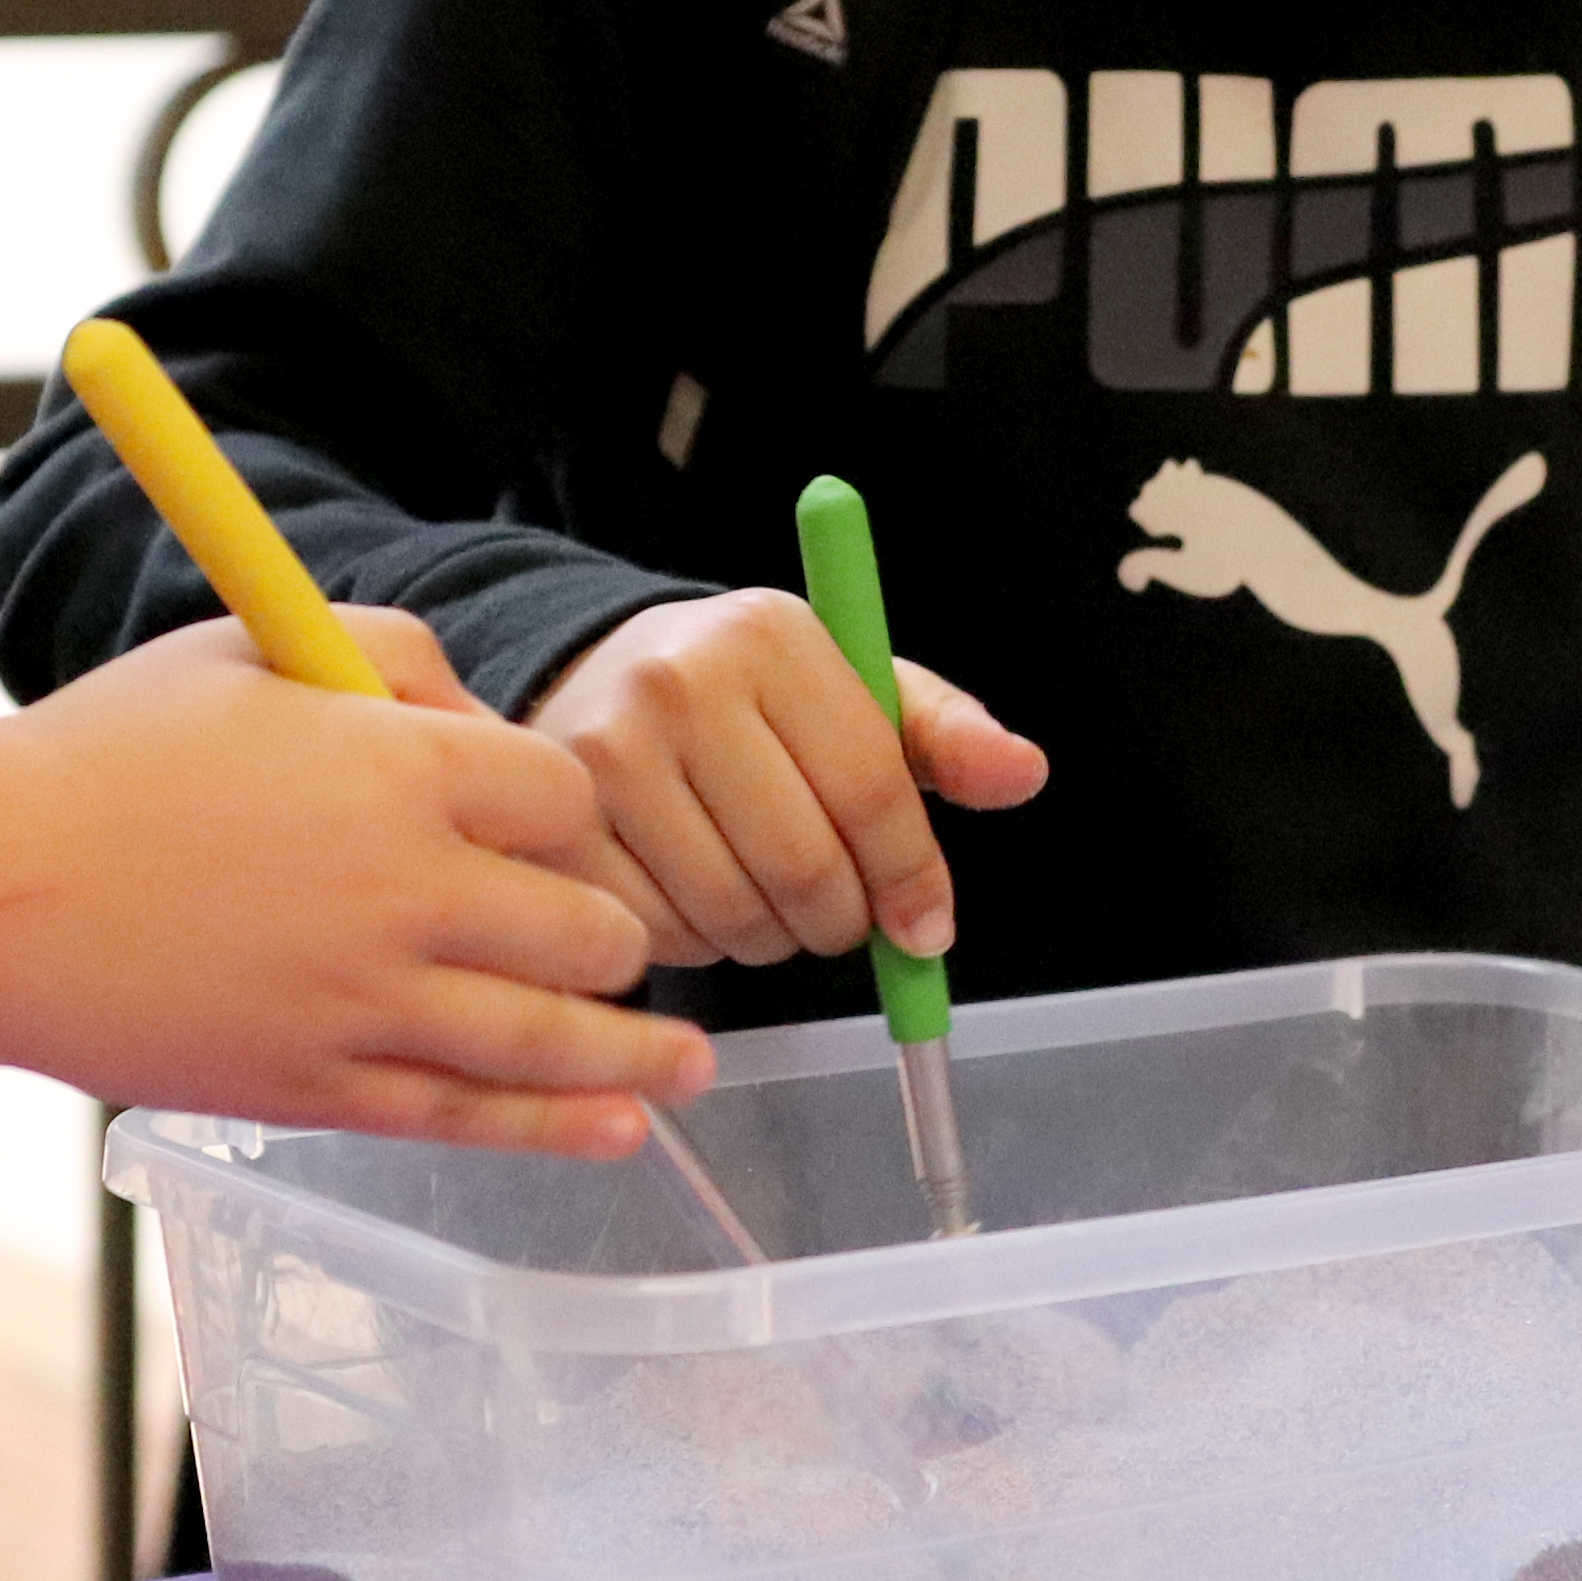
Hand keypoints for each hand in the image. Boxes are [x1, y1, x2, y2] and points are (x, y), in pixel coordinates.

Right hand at [0, 612, 709, 1156]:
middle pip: (590, 928)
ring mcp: (368, 1005)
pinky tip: (621, 1129)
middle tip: (601, 940)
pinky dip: (561, 1127)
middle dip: (610, 932)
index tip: (543, 828)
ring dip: (640, 1055)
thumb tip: (478, 718)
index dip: (568, 813)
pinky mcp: (319, 1090)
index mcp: (404, 771)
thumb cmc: (111, 752)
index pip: (568, 798)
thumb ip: (395, 655)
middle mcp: (408, 893)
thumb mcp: (259, 647)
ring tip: (690, 1065)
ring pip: (555, 1040)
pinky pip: (471, 1117)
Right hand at [525, 591, 1049, 971]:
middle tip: (841, 917)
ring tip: (764, 895)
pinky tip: (695, 895)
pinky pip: (658, 936)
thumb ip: (943, 736)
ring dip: (771, 939)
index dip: (913, 878)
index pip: (872, 788)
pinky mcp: (558, 826)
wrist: (597, 678)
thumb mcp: (854, 691)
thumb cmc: (748, 697)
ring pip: (732, 915)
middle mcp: (679, 684)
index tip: (927, 927)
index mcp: (770, 636)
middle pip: (804, 866)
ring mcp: (604, 755)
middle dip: (842, 920)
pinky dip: (696, 944)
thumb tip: (1024, 772)